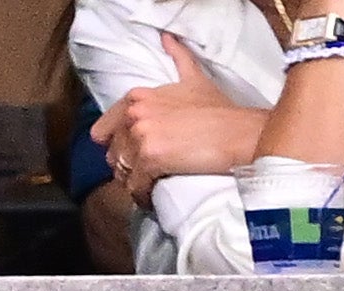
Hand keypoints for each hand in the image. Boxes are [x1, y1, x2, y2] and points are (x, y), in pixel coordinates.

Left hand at [90, 35, 264, 205]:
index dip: (119, 147)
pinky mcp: (151, 159)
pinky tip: (153, 199)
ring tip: (150, 189)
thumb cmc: (220, 111)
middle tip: (145, 176)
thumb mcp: (194, 80)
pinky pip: (135, 187)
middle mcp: (134, 114)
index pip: (105, 131)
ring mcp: (141, 136)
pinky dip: (143, 197)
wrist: (239, 133)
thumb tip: (167, 38)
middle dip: (127, 167)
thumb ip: (178, 59)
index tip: (133, 157)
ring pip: (122, 172)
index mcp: (138, 97)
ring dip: (134, 184)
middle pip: (113, 154)